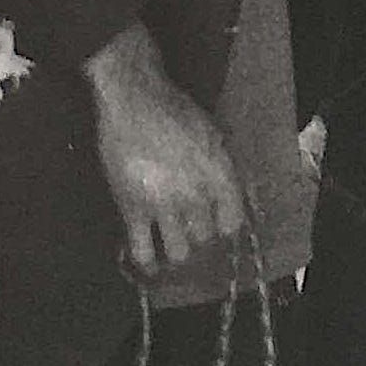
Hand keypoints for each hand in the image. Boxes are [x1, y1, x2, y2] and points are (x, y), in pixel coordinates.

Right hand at [84, 21, 245, 279]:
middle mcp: (196, 195)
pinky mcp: (132, 210)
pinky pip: (143, 251)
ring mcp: (163, 206)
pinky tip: (150, 265)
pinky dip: (148, 263)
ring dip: (178, 251)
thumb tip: (233, 199)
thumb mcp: (213, 135)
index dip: (226, 227)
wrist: (132, 99)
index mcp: (219, 176)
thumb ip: (223, 170)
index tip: (219, 226)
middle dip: (200, 237)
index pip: (233, 223)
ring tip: (173, 246)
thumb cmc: (175, 111)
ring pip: (179, 252)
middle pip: (206, 238)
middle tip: (191, 232)